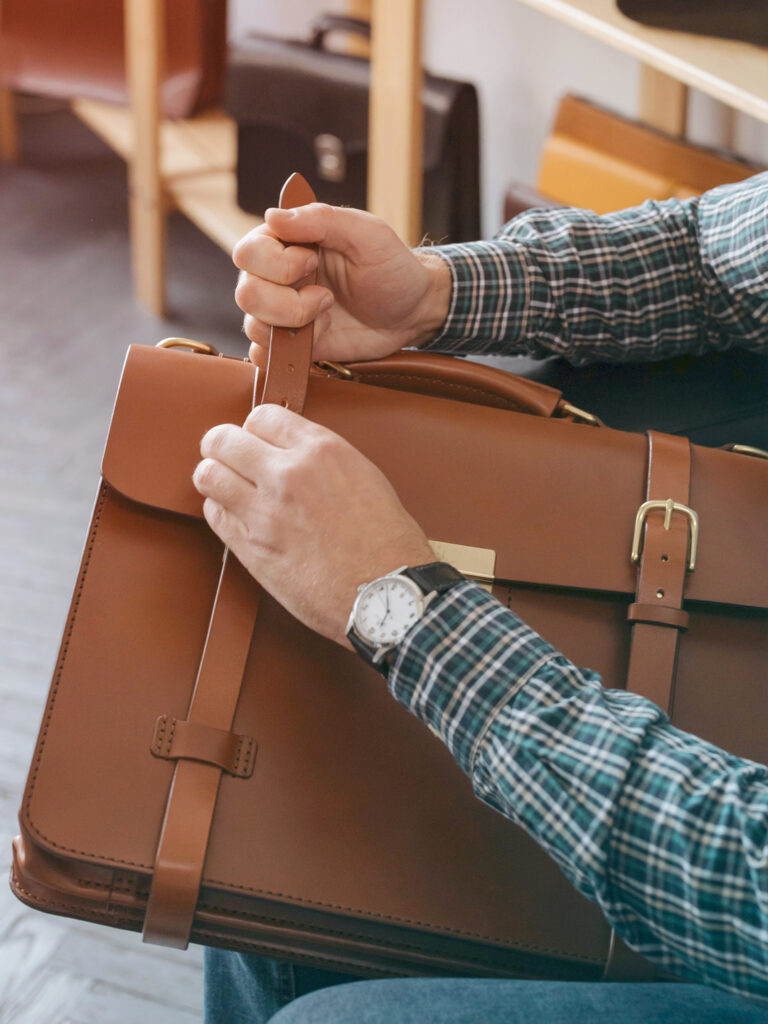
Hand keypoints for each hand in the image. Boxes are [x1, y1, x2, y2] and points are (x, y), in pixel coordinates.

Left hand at [193, 404, 434, 646]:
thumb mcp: (365, 477)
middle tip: (230, 460)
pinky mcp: (250, 548)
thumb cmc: (386, 540)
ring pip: (208, 475)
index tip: (259, 442)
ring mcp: (264, 512)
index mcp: (322, 450)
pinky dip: (220, 511)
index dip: (256, 429)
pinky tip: (237, 517)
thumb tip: (292, 454)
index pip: (261, 416)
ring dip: (214, 478)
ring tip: (228, 488)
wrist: (385, 592)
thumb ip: (323, 460)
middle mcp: (288, 474)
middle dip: (222, 447)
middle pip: (223, 440)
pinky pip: (214, 514)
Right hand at [232, 203, 450, 365]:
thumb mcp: (367, 233)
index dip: (276, 263)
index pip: (248, 253)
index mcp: (287, 243)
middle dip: (286, 302)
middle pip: (246, 293)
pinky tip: (317, 337)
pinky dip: (284, 354)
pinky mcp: (294, 345)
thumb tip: (273, 215)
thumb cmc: (391, 267)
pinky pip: (264, 355)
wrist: (412, 312)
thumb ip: (322, 219)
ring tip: (327, 315)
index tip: (313, 262)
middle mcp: (276, 278)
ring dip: (293, 325)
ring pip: (253, 326)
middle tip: (325, 297)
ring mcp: (283, 314)